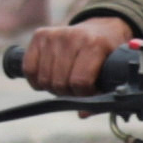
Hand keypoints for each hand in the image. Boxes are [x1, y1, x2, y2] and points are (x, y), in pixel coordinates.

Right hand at [20, 15, 135, 94]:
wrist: (101, 28)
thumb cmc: (107, 54)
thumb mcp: (113, 71)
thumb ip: (102, 94)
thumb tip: (82, 114)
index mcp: (95, 44)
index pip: (80, 82)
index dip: (83, 95)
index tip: (88, 93)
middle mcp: (72, 37)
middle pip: (59, 83)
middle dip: (67, 93)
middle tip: (75, 89)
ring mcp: (54, 35)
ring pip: (44, 78)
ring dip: (52, 87)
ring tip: (63, 82)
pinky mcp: (40, 35)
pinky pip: (29, 69)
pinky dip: (36, 80)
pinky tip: (47, 78)